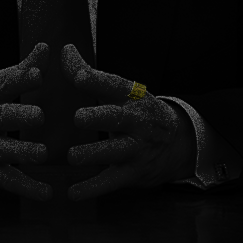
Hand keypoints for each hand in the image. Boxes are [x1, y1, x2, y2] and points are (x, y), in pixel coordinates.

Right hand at [0, 43, 53, 200]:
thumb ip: (22, 70)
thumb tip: (46, 47)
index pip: (2, 84)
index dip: (20, 79)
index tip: (38, 74)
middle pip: (0, 117)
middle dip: (18, 116)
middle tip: (39, 116)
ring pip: (2, 150)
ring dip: (22, 152)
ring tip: (43, 153)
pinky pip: (7, 180)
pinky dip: (27, 188)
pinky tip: (46, 193)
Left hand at [61, 43, 196, 200]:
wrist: (178, 143)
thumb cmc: (137, 112)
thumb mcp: (122, 91)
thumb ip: (89, 74)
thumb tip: (64, 50)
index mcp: (132, 97)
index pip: (114, 85)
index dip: (96, 80)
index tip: (77, 75)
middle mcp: (137, 121)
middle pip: (118, 118)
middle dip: (99, 118)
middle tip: (78, 118)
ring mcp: (137, 148)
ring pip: (116, 152)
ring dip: (94, 154)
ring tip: (73, 156)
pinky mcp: (133, 173)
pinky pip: (111, 181)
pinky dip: (92, 189)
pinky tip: (73, 193)